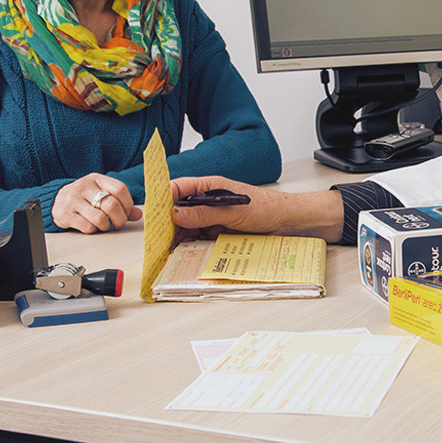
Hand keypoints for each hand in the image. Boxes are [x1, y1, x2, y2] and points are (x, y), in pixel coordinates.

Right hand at [53, 173, 141, 233]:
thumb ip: (121, 203)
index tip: (127, 212)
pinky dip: (94, 230)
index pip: (120, 189)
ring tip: (104, 225)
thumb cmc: (85, 198)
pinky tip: (91, 226)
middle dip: (119, 219)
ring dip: (106, 226)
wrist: (58, 200)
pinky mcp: (65, 214)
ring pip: (100, 218)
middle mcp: (83, 186)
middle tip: (118, 224)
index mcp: (96, 178)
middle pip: (111, 205)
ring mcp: (73, 200)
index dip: (128, 204)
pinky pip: (88, 227)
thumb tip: (138, 214)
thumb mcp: (102, 194)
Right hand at [170, 176, 343, 243]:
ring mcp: (213, 218)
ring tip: (168, 251)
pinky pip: (199, 240)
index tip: (153, 215)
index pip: (178, 188)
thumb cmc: (266, 208)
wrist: (288, 223)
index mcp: (209, 187)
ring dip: (178, 238)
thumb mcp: (232, 211)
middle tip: (158, 240)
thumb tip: (176, 213)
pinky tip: (185, 255)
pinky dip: (191, 247)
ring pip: (187, 228)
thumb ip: (203, 212)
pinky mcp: (218, 233)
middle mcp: (208, 202)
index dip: (163, 199)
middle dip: (168, 224)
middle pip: (179, 211)